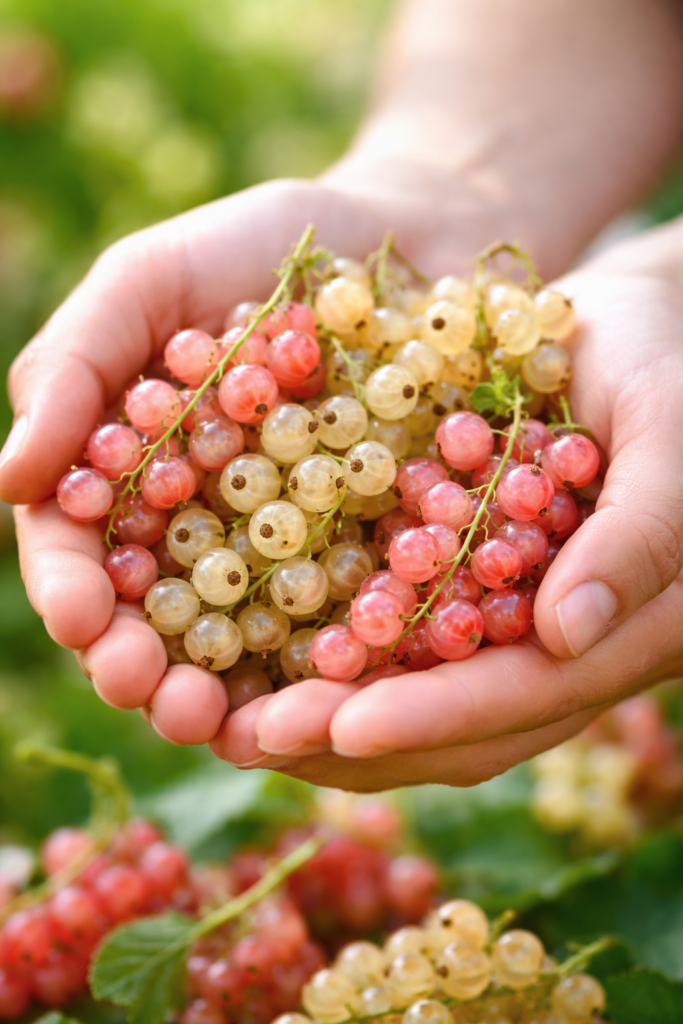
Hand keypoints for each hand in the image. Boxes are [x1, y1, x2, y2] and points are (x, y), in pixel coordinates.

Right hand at [0, 174, 534, 747]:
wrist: (404, 239)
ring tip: (236, 731)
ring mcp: (282, 552)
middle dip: (145, 669)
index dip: (73, 591)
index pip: (80, 551)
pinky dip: (330, 671)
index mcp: (128, 474)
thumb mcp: (149, 278)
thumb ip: (73, 366)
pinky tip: (335, 705)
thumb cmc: (261, 247)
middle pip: (154, 620)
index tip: (86, 619)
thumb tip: (10, 482)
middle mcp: (196, 529)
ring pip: (240, 646)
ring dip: (230, 698)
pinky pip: (342, 626)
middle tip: (162, 701)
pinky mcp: (367, 559)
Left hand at [210, 257, 682, 788]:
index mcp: (637, 628)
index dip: (439, 715)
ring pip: (429, 700)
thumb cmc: (671, 358)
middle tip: (251, 737)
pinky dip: (341, 659)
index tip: (344, 727)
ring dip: (336, 718)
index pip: (531, 692)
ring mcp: (522, 623)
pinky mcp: (479, 588)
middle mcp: (572, 646)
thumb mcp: (668, 429)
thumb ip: (641, 534)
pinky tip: (268, 655)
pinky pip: (408, 641)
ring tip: (237, 720)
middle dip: (359, 736)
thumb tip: (567, 635)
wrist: (638, 326)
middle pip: (468, 724)